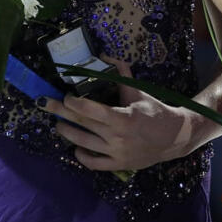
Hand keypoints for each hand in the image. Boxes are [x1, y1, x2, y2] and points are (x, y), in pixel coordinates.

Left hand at [41, 59, 206, 171]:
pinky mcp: (118, 164)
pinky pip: (93, 163)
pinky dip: (81, 155)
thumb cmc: (154, 111)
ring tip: (59, 124)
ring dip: (67, 132)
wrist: (173, 137)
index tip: (66, 95)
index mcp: (123, 117)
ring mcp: (116, 153)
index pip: (90, 110)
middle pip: (82, 124)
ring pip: (83, 143)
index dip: (73, 102)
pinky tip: (76, 147)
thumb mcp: (138, 91)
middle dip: (61, 113)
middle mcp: (117, 137)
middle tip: (47, 105)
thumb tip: (104, 56)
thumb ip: (120, 74)